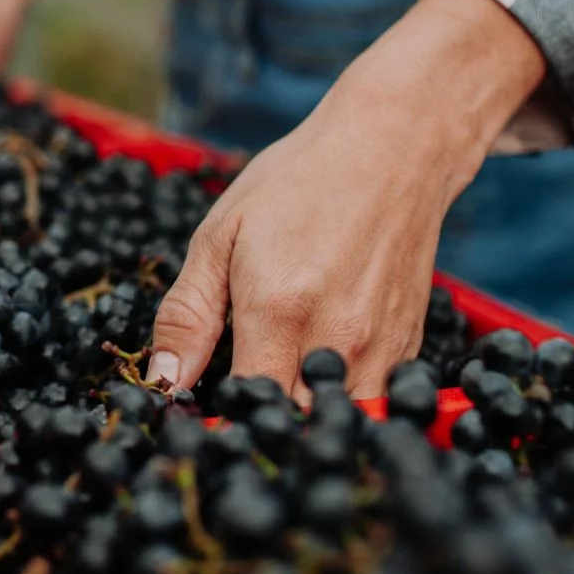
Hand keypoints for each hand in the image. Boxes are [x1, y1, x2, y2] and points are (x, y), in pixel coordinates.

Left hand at [146, 0, 547, 400]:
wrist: (393, 150)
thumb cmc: (297, 185)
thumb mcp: (220, 237)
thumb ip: (190, 315)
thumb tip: (165, 380)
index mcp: (280, 311)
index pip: (245, 406)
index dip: (220, 417)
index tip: (202, 410)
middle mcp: (337, 339)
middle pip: (291, 424)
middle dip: (259, 424)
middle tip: (236, 397)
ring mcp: (381, 349)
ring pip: (335, 420)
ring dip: (302, 416)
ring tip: (278, 383)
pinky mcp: (408, 349)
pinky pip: (370, 400)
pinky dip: (339, 399)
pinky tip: (315, 367)